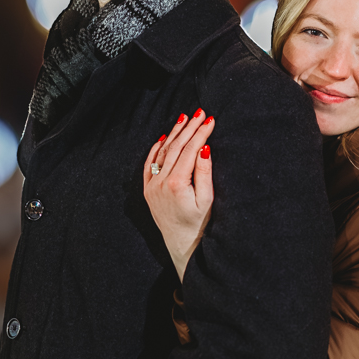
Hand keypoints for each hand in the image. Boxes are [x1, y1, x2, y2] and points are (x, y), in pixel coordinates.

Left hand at [143, 110, 215, 280]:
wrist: (181, 244)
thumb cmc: (199, 224)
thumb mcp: (207, 199)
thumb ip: (204, 173)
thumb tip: (204, 148)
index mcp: (177, 184)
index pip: (190, 150)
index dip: (201, 133)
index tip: (210, 120)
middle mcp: (160, 182)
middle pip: (176, 147)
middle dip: (189, 128)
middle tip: (200, 113)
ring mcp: (152, 185)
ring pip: (162, 152)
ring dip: (174, 133)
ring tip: (185, 118)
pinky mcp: (148, 190)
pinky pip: (150, 164)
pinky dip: (157, 148)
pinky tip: (165, 137)